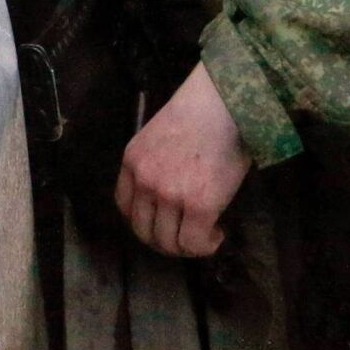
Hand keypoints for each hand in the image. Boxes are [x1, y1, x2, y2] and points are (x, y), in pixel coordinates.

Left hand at [116, 63, 251, 257]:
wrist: (224, 102)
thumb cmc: (199, 113)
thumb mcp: (157, 138)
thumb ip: (154, 166)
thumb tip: (164, 198)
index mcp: (132, 161)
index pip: (125, 207)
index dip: (144, 222)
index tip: (163, 222)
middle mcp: (145, 181)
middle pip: (144, 231)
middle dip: (164, 241)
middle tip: (186, 236)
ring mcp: (170, 195)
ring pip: (169, 243)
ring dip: (186, 246)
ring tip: (205, 235)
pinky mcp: (199, 206)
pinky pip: (195, 243)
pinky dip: (206, 246)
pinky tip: (216, 233)